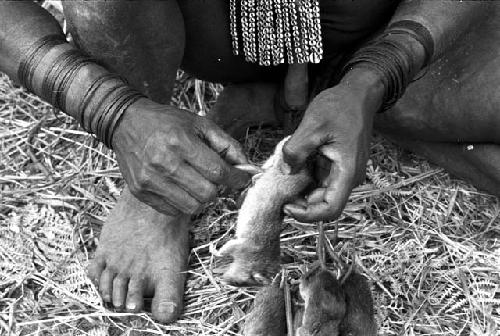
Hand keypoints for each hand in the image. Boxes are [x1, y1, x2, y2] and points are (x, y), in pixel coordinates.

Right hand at [112, 99, 249, 214]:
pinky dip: (183, 202)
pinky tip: (180, 186)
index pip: (218, 172)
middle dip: (218, 187)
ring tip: (197, 182)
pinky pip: (173, 210)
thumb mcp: (200, 124)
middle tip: (215, 177)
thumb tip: (248, 167)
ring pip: (192, 207)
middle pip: (207, 193)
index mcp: (180, 142)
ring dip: (201, 197)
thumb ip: (227, 145)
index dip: (236, 178)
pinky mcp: (140, 192)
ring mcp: (149, 181)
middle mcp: (163, 163)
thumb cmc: (167, 122)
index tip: (242, 178)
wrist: (125, 123)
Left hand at [282, 68, 384, 221]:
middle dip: (300, 203)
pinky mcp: (336, 166)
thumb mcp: (312, 125)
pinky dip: (305, 178)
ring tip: (283, 176)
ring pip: (320, 193)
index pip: (330, 209)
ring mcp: (343, 172)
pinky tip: (292, 166)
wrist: (358, 94)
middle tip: (278, 192)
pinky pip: (319, 180)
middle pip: (324, 204)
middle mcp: (348, 177)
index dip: (307, 215)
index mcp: (347, 172)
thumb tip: (285, 171)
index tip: (287, 206)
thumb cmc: (340, 106)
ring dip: (301, 190)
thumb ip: (296, 150)